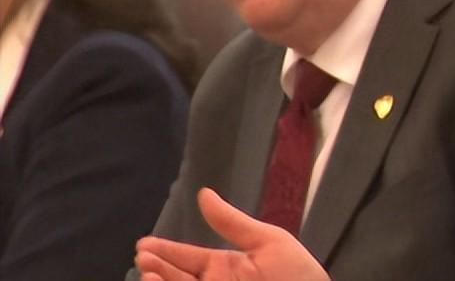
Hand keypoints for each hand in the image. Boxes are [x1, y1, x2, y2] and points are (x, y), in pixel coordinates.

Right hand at [135, 188, 330, 280]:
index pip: (187, 257)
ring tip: (150, 275)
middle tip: (144, 257)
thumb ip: (232, 223)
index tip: (144, 244)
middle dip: (158, 267)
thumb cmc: (298, 276)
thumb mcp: (268, 242)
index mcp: (224, 266)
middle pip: (176, 277)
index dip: (165, 250)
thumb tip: (204, 194)